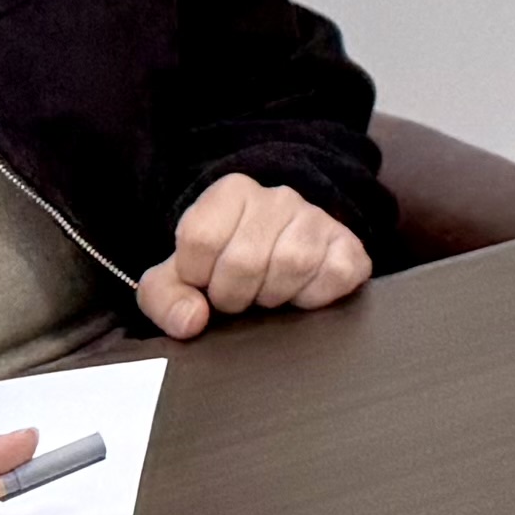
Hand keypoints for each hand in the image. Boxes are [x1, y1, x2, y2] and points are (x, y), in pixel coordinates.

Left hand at [139, 170, 374, 338]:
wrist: (277, 253)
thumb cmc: (222, 266)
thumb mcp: (179, 278)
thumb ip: (165, 299)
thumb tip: (191, 321)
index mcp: (231, 193)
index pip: (200, 237)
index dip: (197, 274)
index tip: (205, 280)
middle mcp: (277, 197)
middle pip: (245, 259)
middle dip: (234, 294)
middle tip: (238, 296)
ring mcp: (318, 219)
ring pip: (291, 264)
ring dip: (273, 296)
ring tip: (267, 294)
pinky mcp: (349, 246)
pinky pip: (334, 275)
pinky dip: (313, 298)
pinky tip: (300, 295)